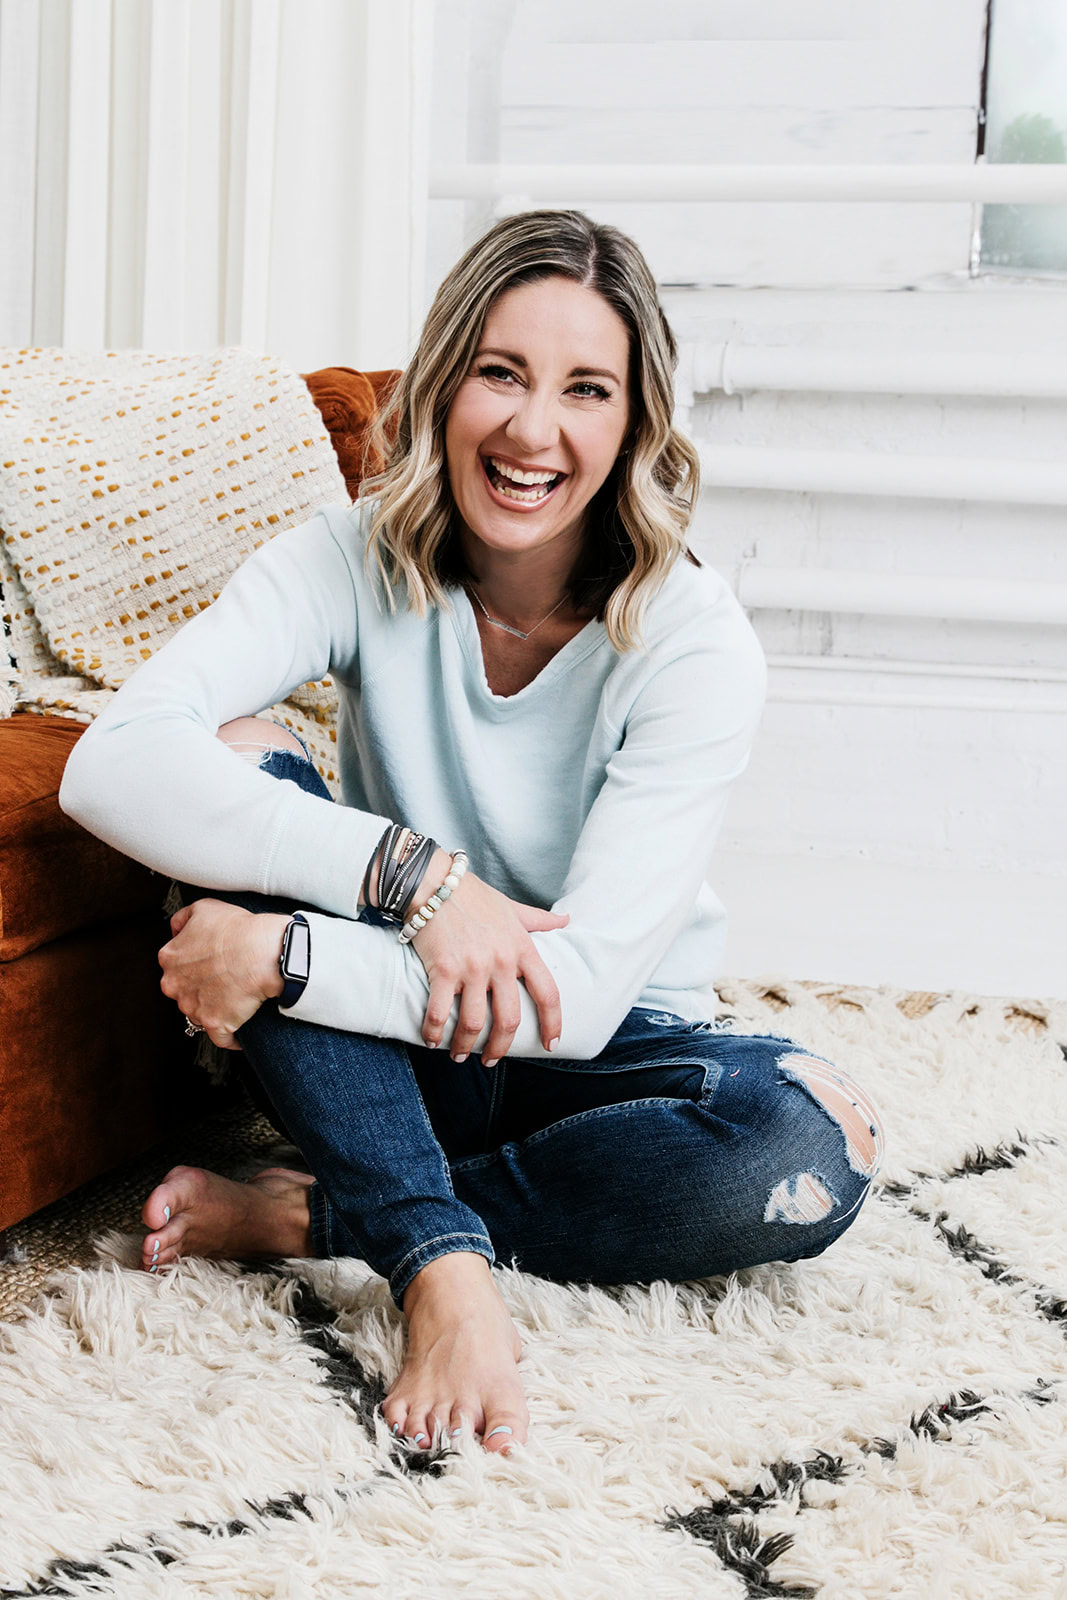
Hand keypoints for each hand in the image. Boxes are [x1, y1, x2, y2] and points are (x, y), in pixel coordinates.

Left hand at [159, 899, 287, 1050]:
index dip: (194, 963)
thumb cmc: (237, 928)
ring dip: (213, 1009)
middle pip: (184, 991)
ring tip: (235, 1000)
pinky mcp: (215, 1025)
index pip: (175, 965)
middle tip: (222, 980)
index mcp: (169, 958)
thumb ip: (181, 919)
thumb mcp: (204, 908)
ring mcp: (193, 1008)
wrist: (263, 952)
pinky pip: (221, 1038)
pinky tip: (239, 1031)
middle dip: (199, 989)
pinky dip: (230, 1037)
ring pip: (199, 1013)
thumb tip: (175, 931)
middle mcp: (175, 985)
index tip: (209, 964)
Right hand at [410, 859, 568, 1064]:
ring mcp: (472, 968)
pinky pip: (439, 1012)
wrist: (434, 882)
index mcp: (522, 948)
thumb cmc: (474, 896)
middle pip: (509, 1019)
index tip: (552, 1043)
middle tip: (492, 1059)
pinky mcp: (443, 969)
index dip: (553, 1023)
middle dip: (501, 1047)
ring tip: (459, 1055)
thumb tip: (567, 920)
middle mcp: (501, 961)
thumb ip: (539, 920)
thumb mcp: (512, 908)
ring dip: (465, 1046)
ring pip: (473, 1023)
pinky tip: (432, 1042)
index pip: (548, 993)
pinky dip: (434, 1033)